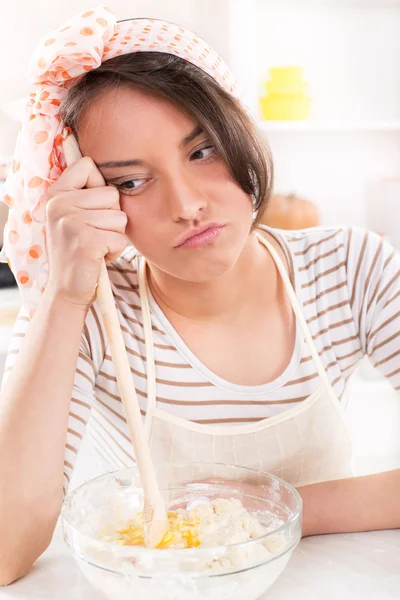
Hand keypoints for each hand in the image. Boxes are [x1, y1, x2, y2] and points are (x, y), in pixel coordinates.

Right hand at [44, 157, 127, 307]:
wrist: (68, 289)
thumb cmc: (81, 250)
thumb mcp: (77, 215)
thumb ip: (88, 192)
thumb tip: (117, 165)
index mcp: (56, 193)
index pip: (89, 165)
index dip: (100, 187)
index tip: (91, 209)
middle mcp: (58, 203)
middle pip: (112, 194)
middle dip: (112, 218)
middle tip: (94, 235)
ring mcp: (70, 222)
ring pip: (120, 217)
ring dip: (115, 236)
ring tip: (96, 246)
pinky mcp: (85, 240)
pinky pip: (120, 238)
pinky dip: (115, 251)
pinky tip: (98, 257)